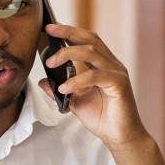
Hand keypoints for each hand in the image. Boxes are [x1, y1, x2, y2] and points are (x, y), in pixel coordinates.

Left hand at [42, 22, 147, 146]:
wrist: (120, 137)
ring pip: (92, 52)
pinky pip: (95, 76)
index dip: (69, 31)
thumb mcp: (75, 102)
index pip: (87, 40)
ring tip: (50, 62)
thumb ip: (60, 90)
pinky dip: (77, 80)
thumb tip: (44, 81)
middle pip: (90, 39)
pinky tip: (65, 87)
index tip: (50, 27)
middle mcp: (112, 65)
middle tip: (50, 30)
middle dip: (68, 32)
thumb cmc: (103, 119)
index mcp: (103, 65)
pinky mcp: (119, 85)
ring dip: (68, 54)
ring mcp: (117, 73)